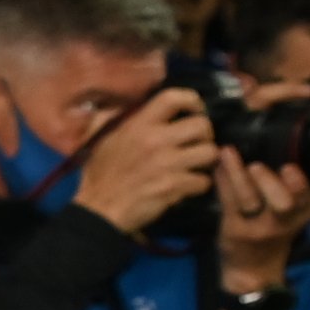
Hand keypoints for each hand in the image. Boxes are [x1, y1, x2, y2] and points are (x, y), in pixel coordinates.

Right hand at [70, 86, 220, 234]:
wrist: (99, 211)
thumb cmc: (99, 176)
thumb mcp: (100, 140)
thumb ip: (110, 119)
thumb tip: (118, 105)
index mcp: (137, 125)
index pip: (173, 98)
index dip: (192, 101)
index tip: (194, 111)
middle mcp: (155, 140)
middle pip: (202, 125)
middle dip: (204, 135)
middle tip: (196, 144)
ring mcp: (166, 163)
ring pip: (210, 152)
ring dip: (205, 161)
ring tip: (194, 166)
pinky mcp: (174, 186)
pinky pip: (203, 180)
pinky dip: (197, 185)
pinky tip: (186, 187)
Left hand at [213, 145, 309, 287]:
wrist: (252, 270)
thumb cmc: (273, 232)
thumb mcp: (292, 213)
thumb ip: (289, 188)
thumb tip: (272, 146)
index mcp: (304, 213)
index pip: (306, 197)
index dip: (298, 184)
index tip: (289, 167)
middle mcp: (283, 222)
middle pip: (282, 203)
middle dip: (270, 184)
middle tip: (257, 166)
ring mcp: (257, 228)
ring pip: (249, 200)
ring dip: (236, 174)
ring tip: (227, 153)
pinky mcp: (233, 230)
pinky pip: (227, 203)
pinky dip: (222, 182)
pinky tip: (217, 166)